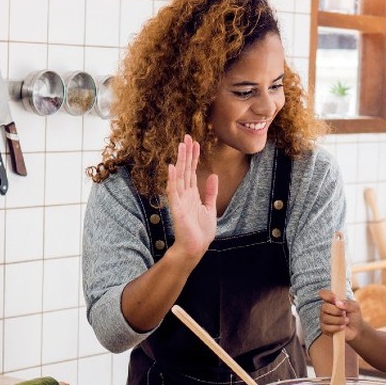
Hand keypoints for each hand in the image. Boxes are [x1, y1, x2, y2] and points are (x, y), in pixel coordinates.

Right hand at [165, 134, 217, 260]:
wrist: (195, 248)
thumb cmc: (201, 232)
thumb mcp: (210, 208)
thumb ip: (210, 192)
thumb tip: (212, 175)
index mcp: (192, 194)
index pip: (192, 171)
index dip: (193, 157)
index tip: (195, 142)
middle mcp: (184, 194)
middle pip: (185, 170)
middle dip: (187, 153)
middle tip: (187, 137)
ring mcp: (179, 200)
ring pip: (180, 176)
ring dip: (180, 161)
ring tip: (182, 146)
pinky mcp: (176, 208)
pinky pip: (173, 191)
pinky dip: (173, 179)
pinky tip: (172, 167)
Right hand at [318, 288, 365, 341]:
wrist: (356, 329)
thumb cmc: (354, 315)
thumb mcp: (355, 307)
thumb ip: (348, 303)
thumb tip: (338, 303)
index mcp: (332, 300)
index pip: (323, 293)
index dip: (327, 295)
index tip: (335, 298)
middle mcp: (326, 308)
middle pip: (324, 307)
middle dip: (336, 311)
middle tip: (345, 313)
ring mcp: (324, 318)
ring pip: (326, 318)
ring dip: (338, 320)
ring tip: (346, 321)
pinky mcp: (324, 328)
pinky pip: (327, 327)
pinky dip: (337, 327)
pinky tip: (342, 327)